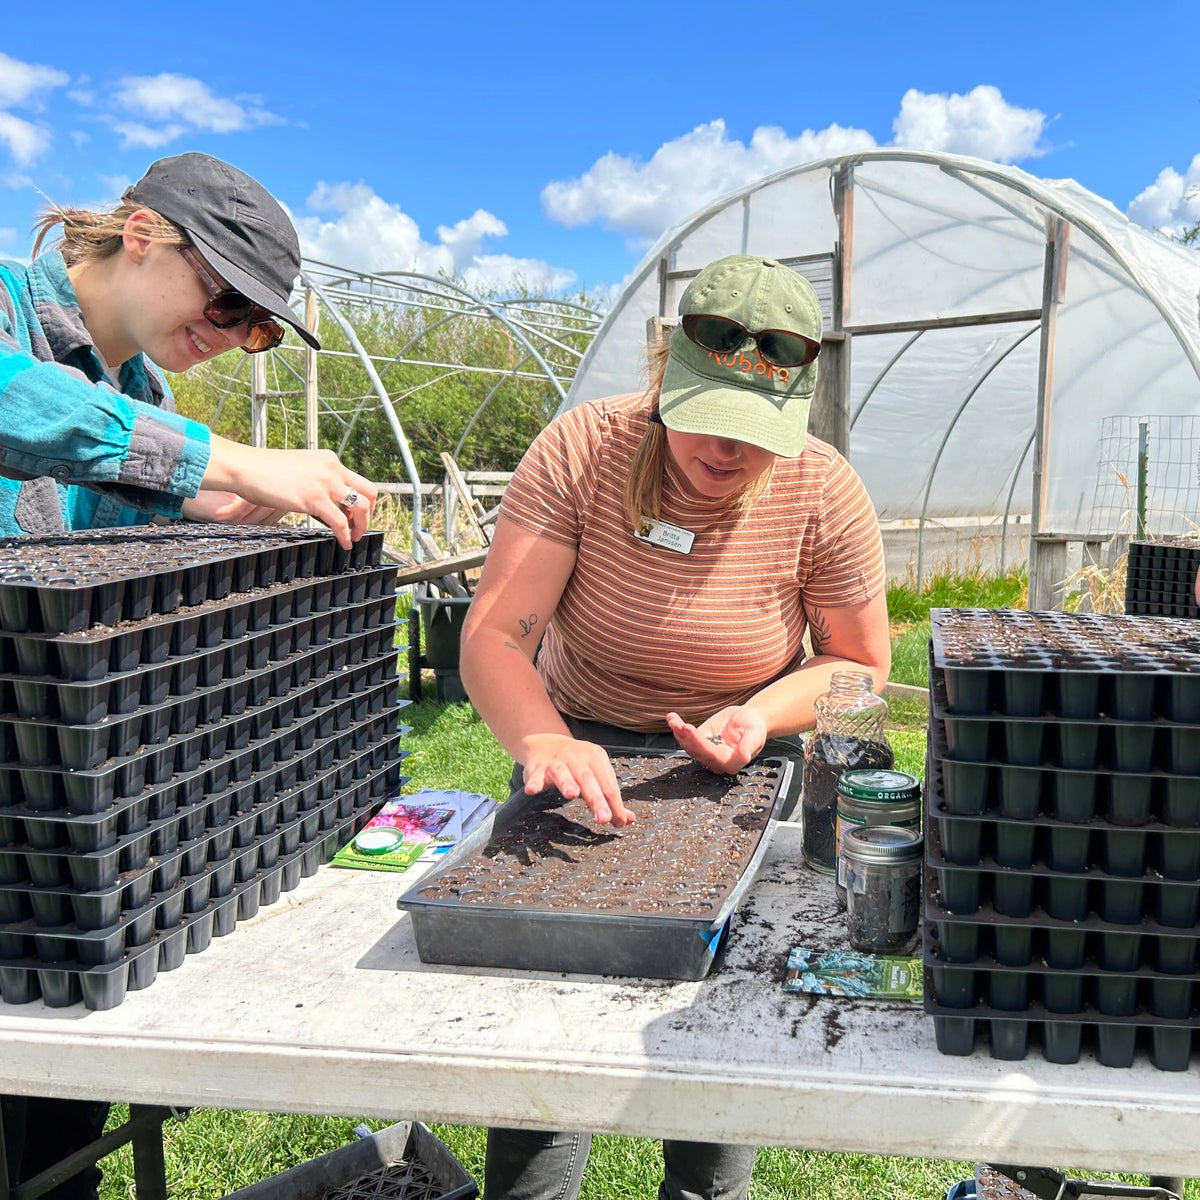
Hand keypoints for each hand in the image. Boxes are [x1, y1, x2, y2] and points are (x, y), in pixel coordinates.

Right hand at [201, 436, 377, 549]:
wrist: (247, 467)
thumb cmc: (266, 470)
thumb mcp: (301, 467)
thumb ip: (317, 478)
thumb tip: (324, 497)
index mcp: (329, 460)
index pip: (359, 480)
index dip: (363, 500)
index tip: (358, 514)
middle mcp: (332, 469)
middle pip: (369, 491)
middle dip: (369, 513)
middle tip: (361, 527)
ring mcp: (325, 484)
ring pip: (360, 507)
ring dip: (361, 526)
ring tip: (355, 537)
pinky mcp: (314, 499)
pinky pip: (340, 522)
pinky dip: (346, 536)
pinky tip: (344, 543)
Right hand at [519, 733, 633, 826]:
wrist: (546, 745)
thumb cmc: (576, 765)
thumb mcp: (596, 775)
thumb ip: (610, 797)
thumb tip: (628, 820)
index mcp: (596, 758)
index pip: (608, 784)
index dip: (615, 804)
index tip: (619, 821)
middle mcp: (577, 758)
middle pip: (588, 780)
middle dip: (597, 799)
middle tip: (603, 818)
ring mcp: (556, 762)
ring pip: (563, 774)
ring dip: (567, 783)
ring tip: (571, 795)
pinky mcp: (537, 768)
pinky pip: (535, 776)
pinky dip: (533, 782)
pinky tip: (532, 790)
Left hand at [666, 706, 766, 773]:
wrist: (750, 718)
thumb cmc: (755, 727)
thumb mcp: (755, 734)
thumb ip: (749, 746)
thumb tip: (745, 758)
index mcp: (731, 762)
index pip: (712, 755)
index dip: (700, 744)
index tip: (691, 730)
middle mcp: (716, 760)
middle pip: (697, 751)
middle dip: (686, 737)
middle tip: (679, 724)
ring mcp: (706, 751)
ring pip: (688, 746)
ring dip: (679, 732)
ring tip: (673, 719)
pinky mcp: (699, 741)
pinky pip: (686, 737)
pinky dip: (678, 727)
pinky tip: (672, 717)